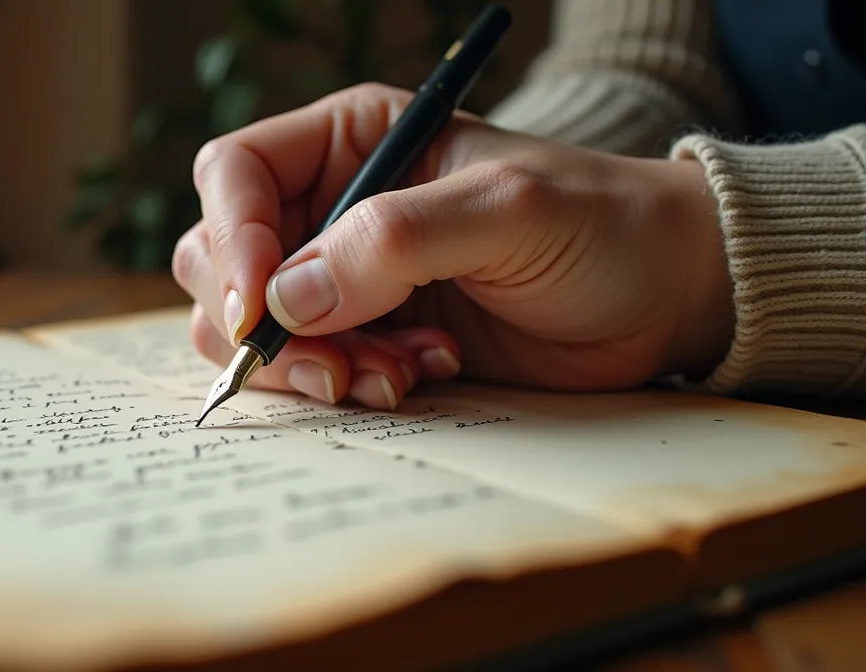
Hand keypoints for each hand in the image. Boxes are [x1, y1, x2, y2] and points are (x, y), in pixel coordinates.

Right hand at [173, 82, 735, 408]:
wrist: (662, 296)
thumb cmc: (599, 223)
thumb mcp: (506, 210)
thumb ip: (396, 241)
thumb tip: (287, 298)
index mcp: (351, 142)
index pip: (236, 175)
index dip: (232, 238)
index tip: (262, 306)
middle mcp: (330, 207)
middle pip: (220, 258)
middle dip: (266, 321)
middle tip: (339, 361)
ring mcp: (342, 280)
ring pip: (254, 327)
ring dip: (308, 364)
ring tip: (397, 372)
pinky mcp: (365, 339)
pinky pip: (304, 371)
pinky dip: (342, 385)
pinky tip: (417, 375)